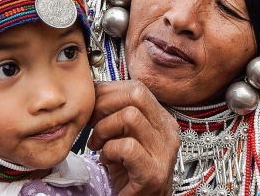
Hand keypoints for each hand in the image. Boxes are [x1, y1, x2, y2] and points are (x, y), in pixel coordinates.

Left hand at [87, 80, 179, 195]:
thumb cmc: (129, 171)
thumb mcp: (124, 135)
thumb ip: (116, 115)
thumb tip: (94, 93)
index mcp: (162, 119)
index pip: (136, 88)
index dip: (108, 92)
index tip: (92, 104)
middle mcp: (167, 132)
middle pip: (136, 95)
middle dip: (105, 104)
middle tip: (91, 121)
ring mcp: (163, 152)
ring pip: (130, 116)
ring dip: (104, 128)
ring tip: (98, 143)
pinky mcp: (153, 173)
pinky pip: (127, 146)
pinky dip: (109, 150)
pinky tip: (107, 159)